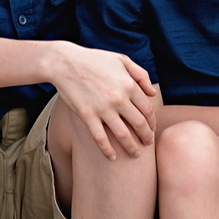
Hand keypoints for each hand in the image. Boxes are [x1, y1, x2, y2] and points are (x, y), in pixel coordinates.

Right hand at [45, 42, 157, 159]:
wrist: (65, 63)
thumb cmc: (95, 60)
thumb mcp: (122, 60)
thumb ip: (141, 75)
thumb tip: (153, 93)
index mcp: (129, 85)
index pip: (148, 109)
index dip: (152, 122)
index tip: (152, 129)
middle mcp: (119, 98)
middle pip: (139, 124)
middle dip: (146, 137)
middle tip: (148, 144)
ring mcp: (103, 108)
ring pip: (123, 135)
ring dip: (131, 148)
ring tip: (136, 155)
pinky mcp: (87, 115)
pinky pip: (100, 138)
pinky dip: (107, 150)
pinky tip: (112, 158)